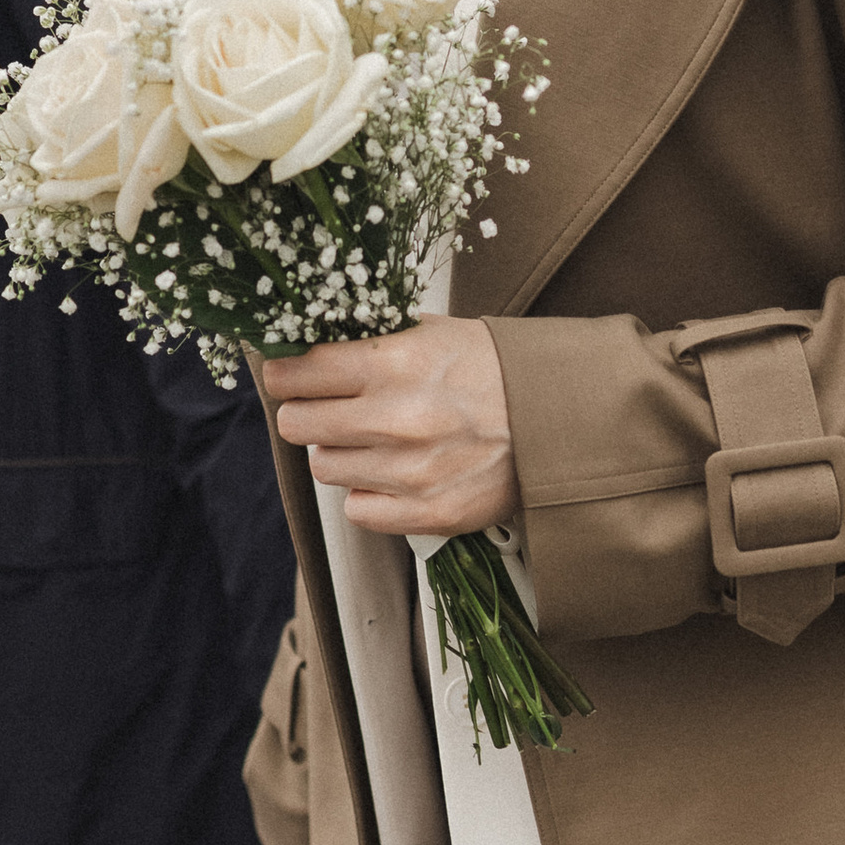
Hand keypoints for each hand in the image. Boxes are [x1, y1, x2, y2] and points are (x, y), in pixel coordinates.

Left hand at [264, 321, 519, 538]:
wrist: (560, 419)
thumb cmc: (494, 370)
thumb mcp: (433, 331)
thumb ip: (370, 339)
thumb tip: (304, 344)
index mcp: (397, 363)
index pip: (299, 374)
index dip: (285, 375)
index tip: (286, 377)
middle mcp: (399, 419)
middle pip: (298, 425)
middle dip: (306, 414)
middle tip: (326, 408)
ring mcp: (412, 472)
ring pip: (324, 467)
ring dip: (339, 453)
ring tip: (372, 439)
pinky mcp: (429, 513)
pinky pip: (357, 510)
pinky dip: (368, 493)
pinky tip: (393, 473)